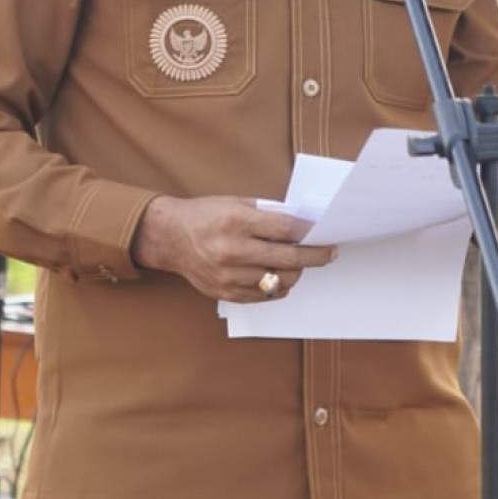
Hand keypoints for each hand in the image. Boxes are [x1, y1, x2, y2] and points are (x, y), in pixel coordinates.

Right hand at [133, 194, 336, 301]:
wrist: (169, 238)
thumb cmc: (205, 216)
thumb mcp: (235, 203)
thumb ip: (268, 215)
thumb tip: (303, 226)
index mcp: (235, 221)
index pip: (286, 230)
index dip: (309, 233)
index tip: (324, 234)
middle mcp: (231, 250)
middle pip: (288, 259)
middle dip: (315, 256)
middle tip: (328, 253)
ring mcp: (228, 275)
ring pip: (280, 281)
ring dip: (296, 273)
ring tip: (299, 264)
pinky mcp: (226, 292)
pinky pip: (264, 295)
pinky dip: (278, 286)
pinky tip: (280, 275)